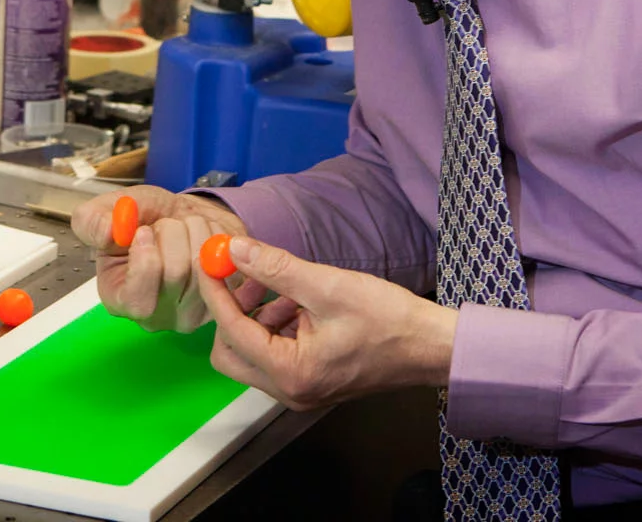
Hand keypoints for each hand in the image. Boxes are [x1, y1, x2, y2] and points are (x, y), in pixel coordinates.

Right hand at [72, 185, 246, 332]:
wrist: (183, 216)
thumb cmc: (143, 218)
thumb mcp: (110, 211)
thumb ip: (94, 220)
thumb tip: (106, 232)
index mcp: (120, 300)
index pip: (137, 298)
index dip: (145, 258)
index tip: (144, 231)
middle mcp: (157, 316)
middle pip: (176, 272)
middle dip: (172, 231)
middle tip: (165, 224)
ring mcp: (192, 313)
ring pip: (203, 263)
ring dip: (195, 228)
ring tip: (183, 227)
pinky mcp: (222, 300)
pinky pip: (226, 262)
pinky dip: (217, 236)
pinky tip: (204, 236)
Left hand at [198, 235, 456, 410]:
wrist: (431, 347)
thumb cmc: (388, 319)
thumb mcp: (327, 286)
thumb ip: (275, 268)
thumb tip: (235, 250)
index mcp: (290, 373)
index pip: (232, 331)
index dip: (216, 291)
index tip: (209, 260)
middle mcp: (289, 390)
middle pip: (230, 352)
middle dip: (232, 310)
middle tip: (248, 275)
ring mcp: (300, 389)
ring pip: (252, 351)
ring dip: (256, 315)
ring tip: (283, 284)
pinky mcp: (311, 381)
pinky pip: (275, 353)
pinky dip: (276, 325)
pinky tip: (297, 300)